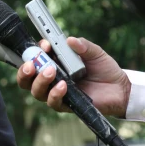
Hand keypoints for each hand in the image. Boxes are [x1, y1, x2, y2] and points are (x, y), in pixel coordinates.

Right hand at [17, 37, 131, 117]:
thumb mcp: (95, 53)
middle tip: (31, 64)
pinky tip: (63, 86)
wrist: (120, 88)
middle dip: (24, 71)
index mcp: (55, 63)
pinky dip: (55, 93)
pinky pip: (53, 102)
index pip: (35, 58)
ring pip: (36, 91)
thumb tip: (70, 40)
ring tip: (50, 72)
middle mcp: (52, 78)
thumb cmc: (105, 69)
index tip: (43, 46)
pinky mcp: (66, 105)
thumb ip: (83, 45)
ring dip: (40, 81)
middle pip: (27, 78)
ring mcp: (57, 92)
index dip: (33, 52)